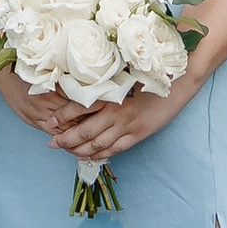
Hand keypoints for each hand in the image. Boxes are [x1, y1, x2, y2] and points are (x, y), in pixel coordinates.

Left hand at [53, 78, 190, 164]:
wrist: (177, 80)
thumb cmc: (148, 71)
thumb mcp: (122, 72)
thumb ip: (103, 82)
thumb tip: (82, 86)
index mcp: (109, 93)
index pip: (78, 107)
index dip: (62, 116)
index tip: (49, 122)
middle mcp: (115, 110)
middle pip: (84, 130)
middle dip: (65, 139)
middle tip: (52, 144)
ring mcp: (127, 124)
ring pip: (97, 143)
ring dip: (79, 149)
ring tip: (67, 151)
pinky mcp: (138, 134)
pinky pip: (115, 149)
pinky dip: (100, 154)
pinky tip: (91, 156)